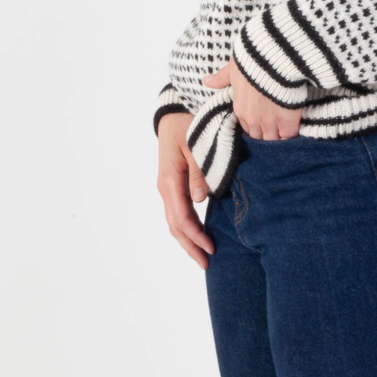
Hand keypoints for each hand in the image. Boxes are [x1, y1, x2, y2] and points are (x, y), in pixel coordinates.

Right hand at [157, 111, 213, 268]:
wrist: (174, 113)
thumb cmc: (187, 125)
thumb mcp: (196, 145)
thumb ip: (198, 172)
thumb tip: (199, 199)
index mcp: (170, 181)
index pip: (182, 218)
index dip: (196, 236)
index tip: (211, 249)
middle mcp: (165, 188)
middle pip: (175, 226)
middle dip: (190, 247)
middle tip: (206, 264)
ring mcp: (167, 187)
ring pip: (174, 222)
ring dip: (187, 240)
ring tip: (202, 256)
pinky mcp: (172, 185)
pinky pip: (177, 212)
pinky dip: (186, 228)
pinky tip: (197, 235)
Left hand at [203, 61, 301, 141]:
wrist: (272, 59)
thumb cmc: (250, 62)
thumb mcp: (232, 69)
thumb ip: (221, 78)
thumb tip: (205, 81)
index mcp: (240, 110)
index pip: (247, 129)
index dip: (255, 127)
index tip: (262, 123)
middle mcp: (253, 120)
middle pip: (259, 138)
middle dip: (266, 136)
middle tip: (275, 130)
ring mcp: (271, 122)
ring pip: (273, 140)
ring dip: (278, 137)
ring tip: (285, 132)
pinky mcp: (288, 121)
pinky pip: (289, 135)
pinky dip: (291, 135)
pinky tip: (295, 130)